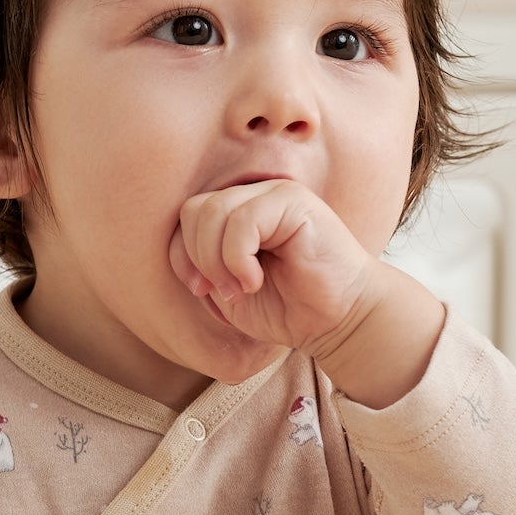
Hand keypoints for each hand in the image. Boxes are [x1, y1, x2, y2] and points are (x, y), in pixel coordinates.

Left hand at [170, 179, 444, 405]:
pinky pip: (241, 221)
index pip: (188, 217)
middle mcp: (255, 195)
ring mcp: (275, 193)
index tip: (203, 290)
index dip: (182, 255)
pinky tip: (255, 280)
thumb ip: (199, 264)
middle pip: (194, 210)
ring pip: (213, 212)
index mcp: (238, 212)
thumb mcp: (227, 289)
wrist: (339, 320)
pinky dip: (237, 259)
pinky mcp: (293, 200)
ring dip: (218, 261)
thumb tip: (176, 249)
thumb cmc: (288, 307)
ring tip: (243, 287)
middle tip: (224, 291)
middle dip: (198, 258)